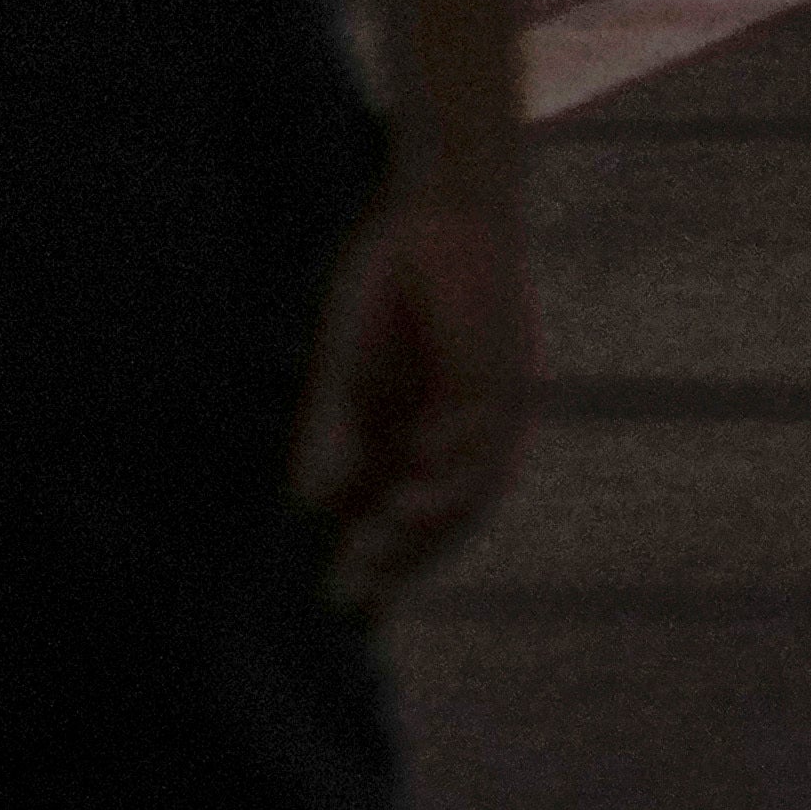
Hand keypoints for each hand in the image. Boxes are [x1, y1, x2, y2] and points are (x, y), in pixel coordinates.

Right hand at [291, 178, 527, 613]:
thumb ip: (332, 434)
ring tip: (384, 537)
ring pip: (470, 487)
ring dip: (429, 520)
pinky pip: (485, 430)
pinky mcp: (501, 372)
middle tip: (352, 593)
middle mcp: (462, 436)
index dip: (381, 564)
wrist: (438, 207)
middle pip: (441, 519)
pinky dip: (453, 459)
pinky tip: (418, 475)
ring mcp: (487, 408)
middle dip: (400, 557)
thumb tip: (308, 504)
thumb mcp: (348, 371)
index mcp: (423, 439)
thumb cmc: (391, 285)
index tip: (341, 602)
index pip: (407, 520)